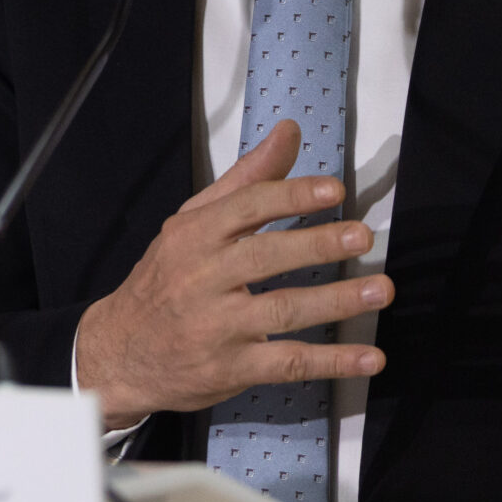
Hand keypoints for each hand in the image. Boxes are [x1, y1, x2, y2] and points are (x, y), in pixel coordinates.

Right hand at [76, 119, 389, 431]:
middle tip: (362, 237)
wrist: (122, 352)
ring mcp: (217, 327)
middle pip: (264, 257)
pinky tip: (368, 357)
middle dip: (317, 245)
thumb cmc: (167, 279)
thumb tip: (289, 132)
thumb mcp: (192, 223)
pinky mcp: (232, 368)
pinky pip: (287, 362)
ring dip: (336, 301)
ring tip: (380, 290)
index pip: (245, 208)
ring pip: (282, 309)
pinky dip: (331, 361)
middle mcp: (202, 278)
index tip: (333, 192)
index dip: (290, 197)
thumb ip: (246, 180)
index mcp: (194, 236)